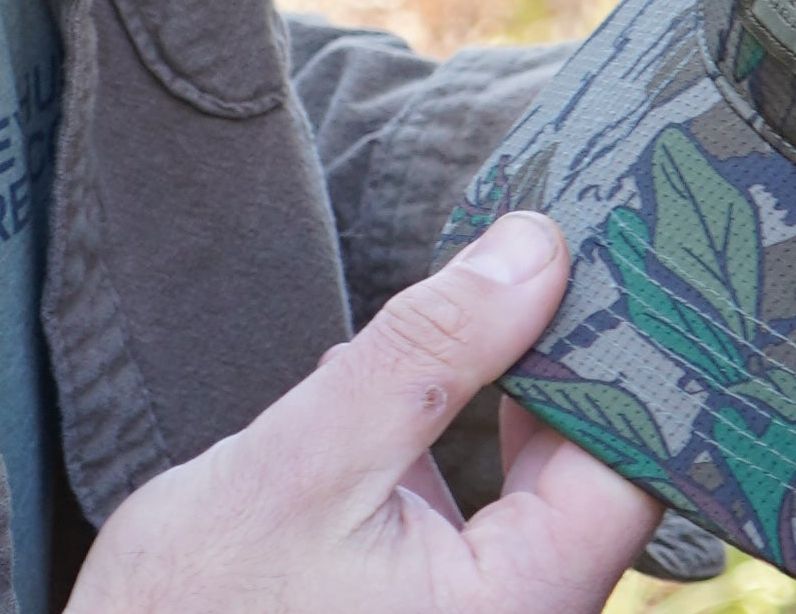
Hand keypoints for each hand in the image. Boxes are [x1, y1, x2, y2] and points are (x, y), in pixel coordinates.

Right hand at [69, 212, 659, 613]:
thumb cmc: (197, 605)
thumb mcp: (306, 455)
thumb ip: (427, 352)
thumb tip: (534, 251)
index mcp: (515, 611)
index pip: (626, 468)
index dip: (610, 354)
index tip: (566, 252)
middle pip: (593, 475)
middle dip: (551, 359)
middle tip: (512, 248)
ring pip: (539, 486)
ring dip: (500, 393)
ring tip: (455, 301)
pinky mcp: (440, 610)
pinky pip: (489, 513)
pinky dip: (458, 437)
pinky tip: (398, 386)